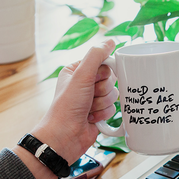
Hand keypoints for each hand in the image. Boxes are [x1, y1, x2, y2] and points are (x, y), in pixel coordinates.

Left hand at [31, 40, 118, 164]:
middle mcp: (84, 84)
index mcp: (77, 71)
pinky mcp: (99, 112)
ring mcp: (92, 99)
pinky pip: (114, 108)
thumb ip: (96, 56)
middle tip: (89, 97)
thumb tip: (110, 41)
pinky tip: (91, 117)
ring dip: (103, 104)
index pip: (103, 63)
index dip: (103, 73)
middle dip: (102, 91)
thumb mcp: (81, 76)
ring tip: (88, 109)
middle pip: (111, 80)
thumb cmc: (67, 107)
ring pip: (113, 94)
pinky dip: (104, 114)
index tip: (95, 80)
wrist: (65, 136)